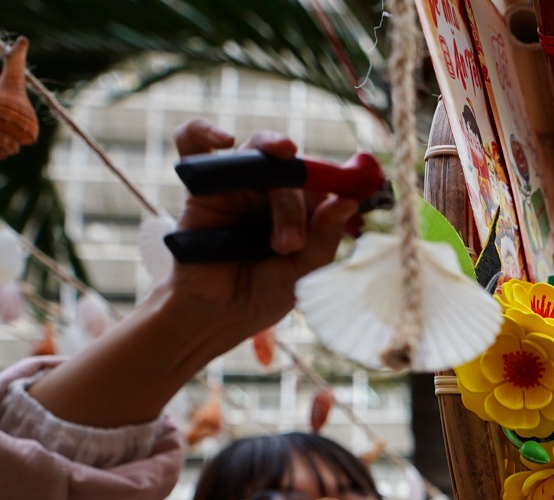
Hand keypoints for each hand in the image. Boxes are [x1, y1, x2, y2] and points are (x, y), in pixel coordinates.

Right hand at [25, 122, 357, 428]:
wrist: (218, 315)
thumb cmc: (263, 293)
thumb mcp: (305, 271)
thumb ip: (324, 236)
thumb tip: (347, 201)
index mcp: (302, 206)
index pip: (322, 178)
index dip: (340, 178)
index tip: (360, 183)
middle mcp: (270, 190)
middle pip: (290, 168)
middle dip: (295, 204)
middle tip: (293, 245)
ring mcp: (236, 185)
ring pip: (258, 158)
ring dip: (274, 193)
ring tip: (282, 242)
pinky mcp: (201, 187)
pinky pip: (193, 142)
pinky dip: (203, 131)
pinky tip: (223, 139)